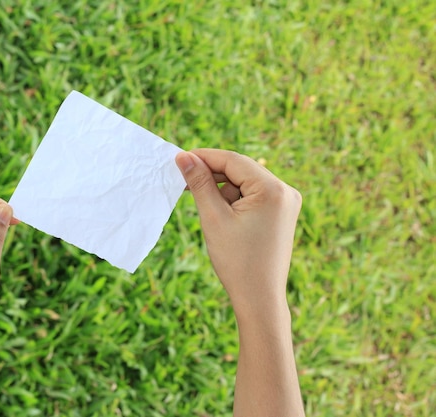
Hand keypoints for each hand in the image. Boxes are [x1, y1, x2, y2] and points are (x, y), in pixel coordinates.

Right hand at [176, 149, 304, 416]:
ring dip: (222, 189)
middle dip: (212, 174)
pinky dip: (233, 200)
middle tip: (184, 181)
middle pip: (241, 169)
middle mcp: (285, 191)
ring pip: (245, 183)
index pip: (233, 160)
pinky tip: (219, 214)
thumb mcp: (213, 218)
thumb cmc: (236, 260)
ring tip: (203, 207)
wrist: (259, 299)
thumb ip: (199, 183)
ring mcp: (286, 203)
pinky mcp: (281, 214)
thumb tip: (183, 156)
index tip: (179, 158)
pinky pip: (253, 196)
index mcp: (273, 189)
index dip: (204, 157)